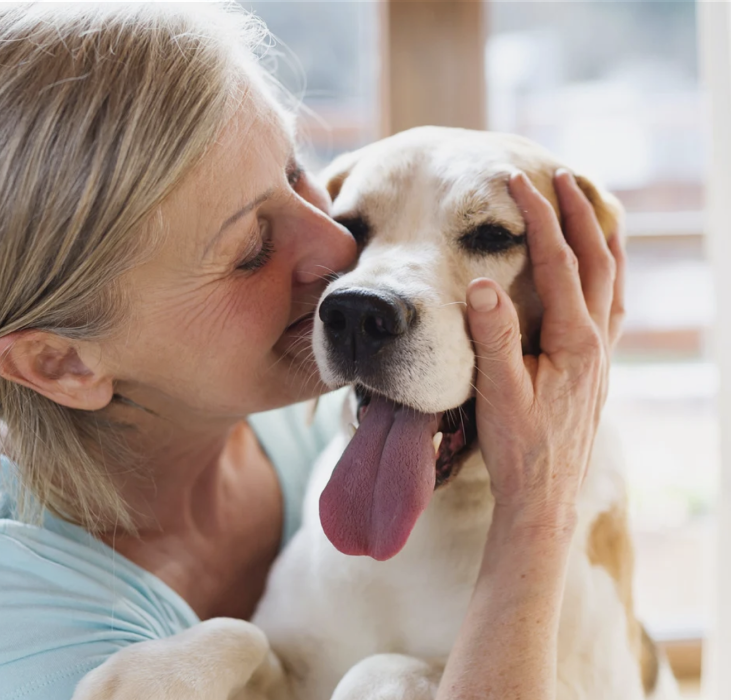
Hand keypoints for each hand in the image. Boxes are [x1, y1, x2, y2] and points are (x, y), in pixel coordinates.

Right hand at [464, 170, 624, 531]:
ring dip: (602, 238)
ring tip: (593, 206)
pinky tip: (600, 272)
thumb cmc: (518, 448)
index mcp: (574, 342)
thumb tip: (482, 283)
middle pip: (596, 261)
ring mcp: (602, 356)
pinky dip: (608, 275)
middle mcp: (597, 343)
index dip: (538, 218)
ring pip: (612, 281)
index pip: (558, 263)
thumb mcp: (498, 393)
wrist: (543, 497)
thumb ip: (493, 337)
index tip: (516, 183)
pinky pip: (612, 307)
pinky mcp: (596, 369)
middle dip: (579, 213)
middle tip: (561, 175)